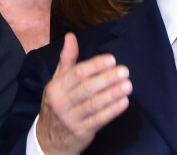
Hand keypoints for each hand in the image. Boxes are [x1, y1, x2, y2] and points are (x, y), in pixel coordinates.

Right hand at [36, 32, 131, 154]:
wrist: (48, 140)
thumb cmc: (57, 103)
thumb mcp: (57, 81)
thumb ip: (66, 59)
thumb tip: (71, 36)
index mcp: (56, 87)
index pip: (77, 73)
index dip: (95, 66)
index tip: (111, 59)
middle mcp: (62, 103)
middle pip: (87, 88)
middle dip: (107, 79)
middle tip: (124, 70)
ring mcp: (72, 119)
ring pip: (94, 104)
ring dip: (113, 94)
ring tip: (128, 85)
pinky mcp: (82, 132)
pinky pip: (99, 120)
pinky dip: (112, 111)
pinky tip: (123, 102)